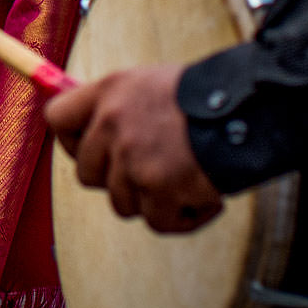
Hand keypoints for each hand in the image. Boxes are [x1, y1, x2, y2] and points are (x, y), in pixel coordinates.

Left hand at [44, 64, 224, 234]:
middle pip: (88, 174)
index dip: (73, 142)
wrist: (249, 109)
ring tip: (186, 179)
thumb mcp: (153, 85)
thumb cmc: (208, 99)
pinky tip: (203, 197)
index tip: (98, 151)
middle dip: (119, 180)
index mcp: (110, 91)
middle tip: (154, 171)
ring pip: (122, 203)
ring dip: (154, 200)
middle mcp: (113, 123)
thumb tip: (96, 133)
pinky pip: (157, 221)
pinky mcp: (157, 187)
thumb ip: (121, 107)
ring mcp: (132, 157)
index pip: (57, 119)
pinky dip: (182, 217)